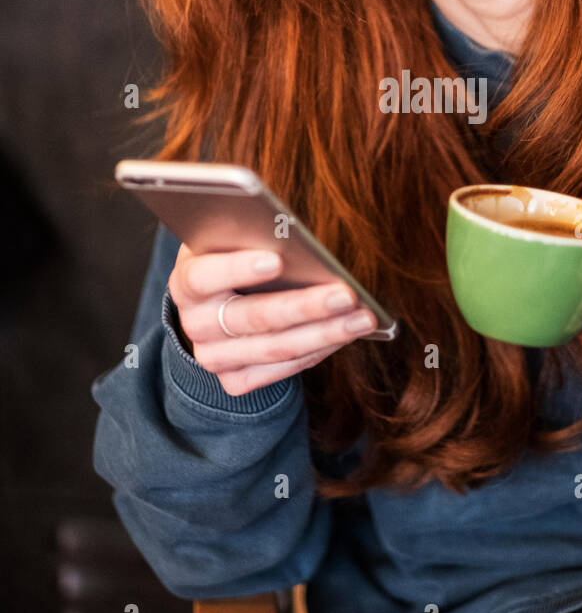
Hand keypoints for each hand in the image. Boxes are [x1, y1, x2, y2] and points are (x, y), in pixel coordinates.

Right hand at [167, 244, 378, 396]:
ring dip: (325, 333)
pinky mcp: (234, 379)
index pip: (205, 277)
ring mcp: (214, 356)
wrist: (216, 302)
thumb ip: (254, 233)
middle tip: (346, 294)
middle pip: (252, 318)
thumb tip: (296, 233)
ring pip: (275, 349)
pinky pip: (282, 370)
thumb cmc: (235, 254)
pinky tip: (346, 333)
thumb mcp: (234, 237)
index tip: (277, 259)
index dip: (237, 269)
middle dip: (304, 306)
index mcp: (187, 281)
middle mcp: (195, 324)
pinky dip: (318, 351)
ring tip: (363, 318)